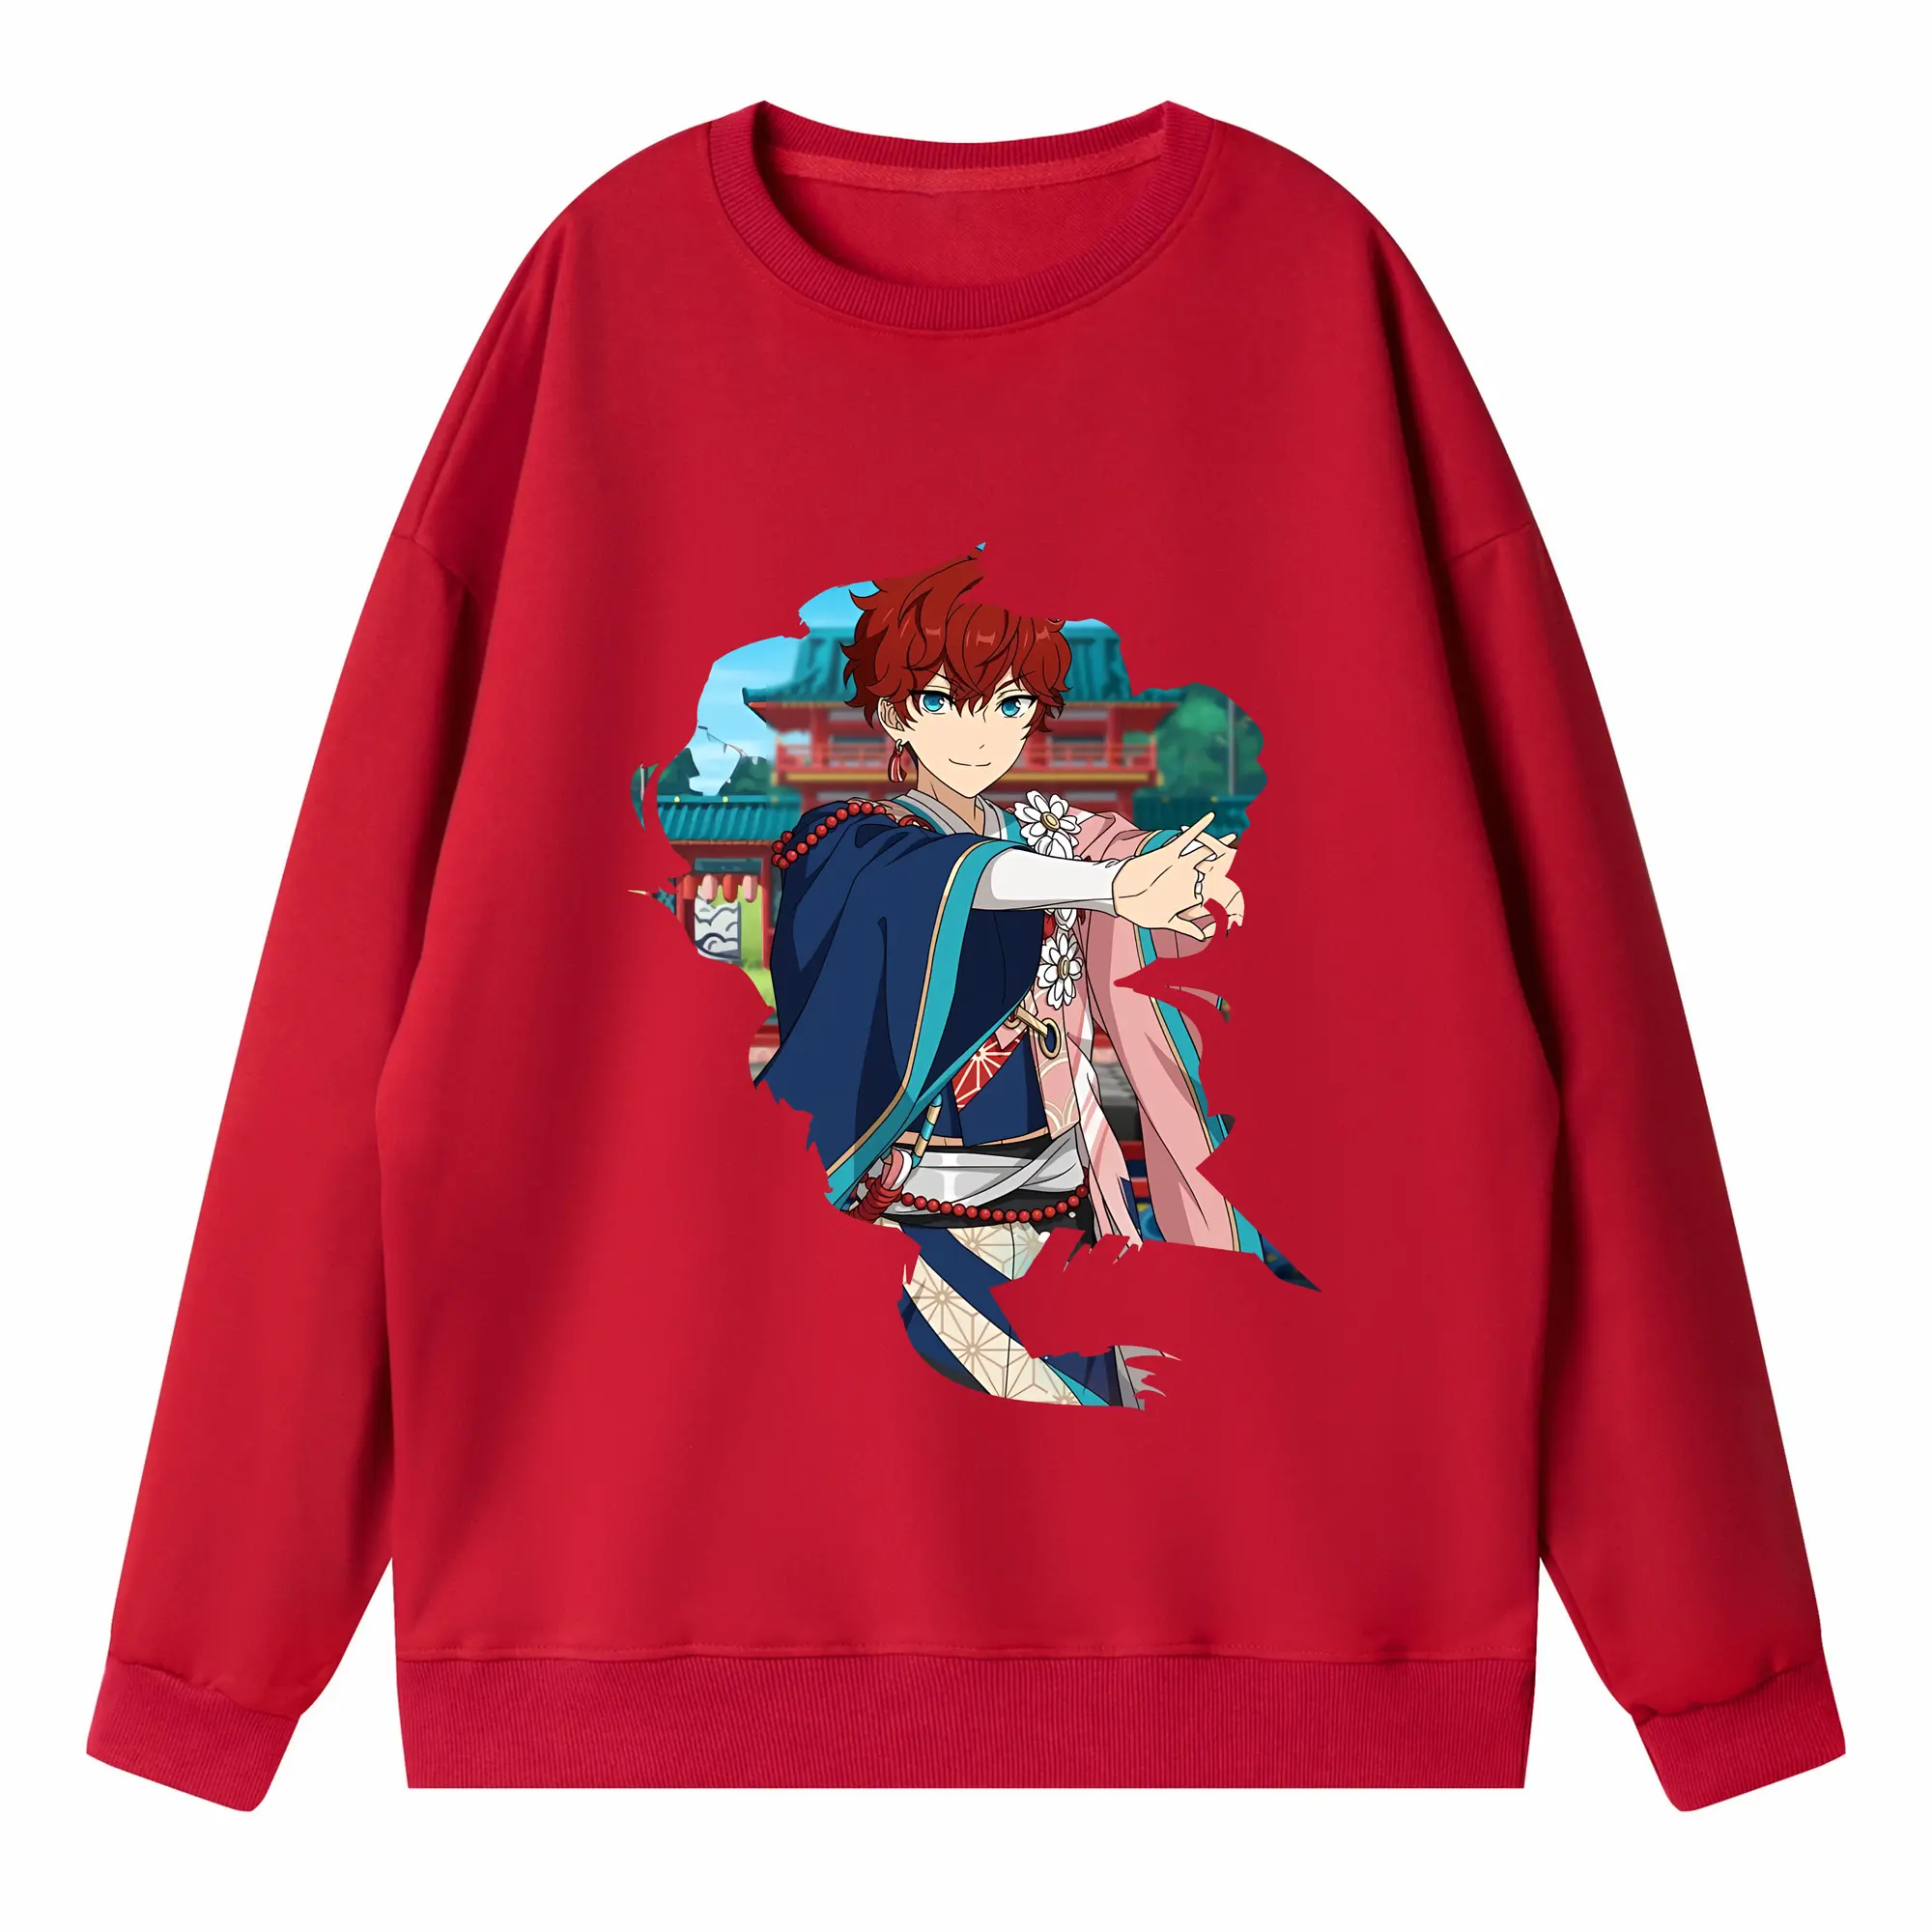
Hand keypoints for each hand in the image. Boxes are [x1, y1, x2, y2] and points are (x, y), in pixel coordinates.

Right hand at [1109, 813, 1234, 934]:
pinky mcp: (1170, 852)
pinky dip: (1199, 827)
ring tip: (1234, 838)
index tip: (1243, 897)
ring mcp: (1180, 864)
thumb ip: (1185, 927)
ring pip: (1204, 852)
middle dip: (1228, 867)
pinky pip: (1187, 838)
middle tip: (1246, 861)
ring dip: (1219, 843)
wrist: (1121, 894)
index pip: (1212, 892)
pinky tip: (1211, 817)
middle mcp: (1186, 877)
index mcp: (1188, 894)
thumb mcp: (1165, 921)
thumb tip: (1203, 938)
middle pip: (1213, 870)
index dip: (1228, 895)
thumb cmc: (1141, 910)